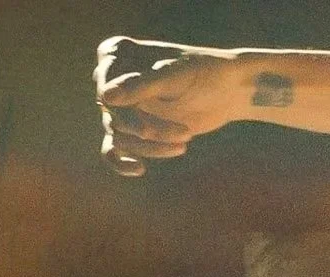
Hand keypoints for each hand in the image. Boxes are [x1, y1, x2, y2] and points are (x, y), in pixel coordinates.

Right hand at [94, 37, 244, 176]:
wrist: (225, 91)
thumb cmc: (201, 73)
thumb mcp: (173, 76)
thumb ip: (140, 86)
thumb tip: (105, 98)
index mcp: (116, 53)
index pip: (105, 84)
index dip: (120, 103)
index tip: (139, 122)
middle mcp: (113, 79)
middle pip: (115, 115)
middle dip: (148, 128)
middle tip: (185, 132)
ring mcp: (122, 106)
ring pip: (120, 136)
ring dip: (152, 146)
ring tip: (185, 142)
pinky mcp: (133, 130)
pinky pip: (113, 151)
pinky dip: (122, 163)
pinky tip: (139, 169)